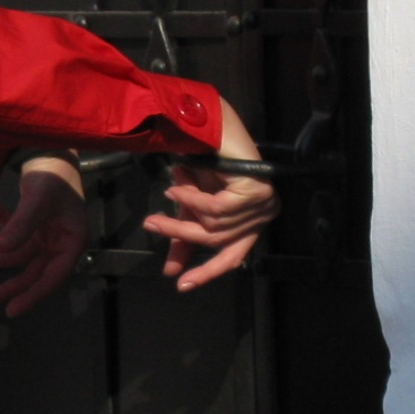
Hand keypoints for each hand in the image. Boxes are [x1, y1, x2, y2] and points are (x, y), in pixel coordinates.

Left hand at [0, 155, 89, 316]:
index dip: (32, 295)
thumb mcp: (38, 199)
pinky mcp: (33, 224)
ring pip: (16, 256)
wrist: (52, 147)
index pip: (52, 277)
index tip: (11, 310)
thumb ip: (20, 225)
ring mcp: (46, 235)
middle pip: (31, 273)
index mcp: (72, 242)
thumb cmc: (54, 173)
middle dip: (5, 286)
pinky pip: (13, 230)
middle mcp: (60, 243)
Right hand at [144, 161, 278, 289]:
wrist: (216, 128)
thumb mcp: (193, 208)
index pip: (232, 257)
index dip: (207, 273)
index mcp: (251, 223)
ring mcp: (262, 205)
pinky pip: (216, 208)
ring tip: (170, 192)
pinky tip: (180, 184)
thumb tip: (171, 271)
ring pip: (214, 225)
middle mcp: (261, 216)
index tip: (182, 285)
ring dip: (185, 210)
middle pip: (218, 241)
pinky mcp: (258, 192)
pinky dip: (193, 198)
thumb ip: (185, 236)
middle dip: (182, 234)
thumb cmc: (209, 164)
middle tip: (151, 224)